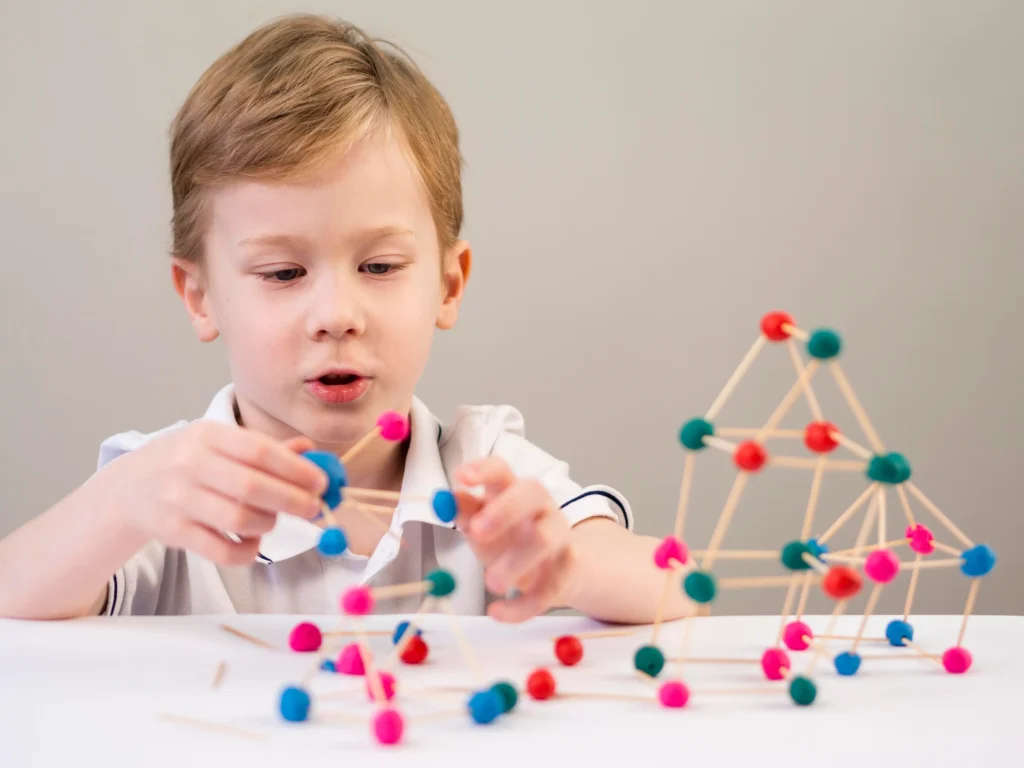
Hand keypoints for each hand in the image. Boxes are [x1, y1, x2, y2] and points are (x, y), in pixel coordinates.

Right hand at [101, 422, 326, 564]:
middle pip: (252, 486)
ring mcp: (178, 499)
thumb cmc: (187, 463)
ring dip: (268, 524)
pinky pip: (221, 550)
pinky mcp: (173, 532)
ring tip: (272, 520)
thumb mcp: (219, 443)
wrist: (129, 488)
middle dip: (292, 500)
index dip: (296, 469)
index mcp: (207, 435)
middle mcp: (189, 464)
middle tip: (314, 509)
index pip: (259, 451)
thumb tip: (309, 450)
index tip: (321, 482)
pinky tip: (253, 542)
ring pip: (238, 519)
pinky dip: (246, 551)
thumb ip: (262, 448)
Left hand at [454, 457, 580, 622]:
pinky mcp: (567, 571)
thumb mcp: (484, 525)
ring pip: (545, 539)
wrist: (564, 570)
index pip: (501, 469)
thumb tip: (442, 501)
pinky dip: (520, 606)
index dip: (483, 470)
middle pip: (532, 492)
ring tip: (490, 583)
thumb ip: (465, 513)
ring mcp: (559, 537)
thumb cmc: (514, 540)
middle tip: (476, 531)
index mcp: (513, 491)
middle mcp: (541, 508)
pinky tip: (497, 613)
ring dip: (515, 561)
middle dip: (504, 509)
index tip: (462, 477)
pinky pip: (547, 588)